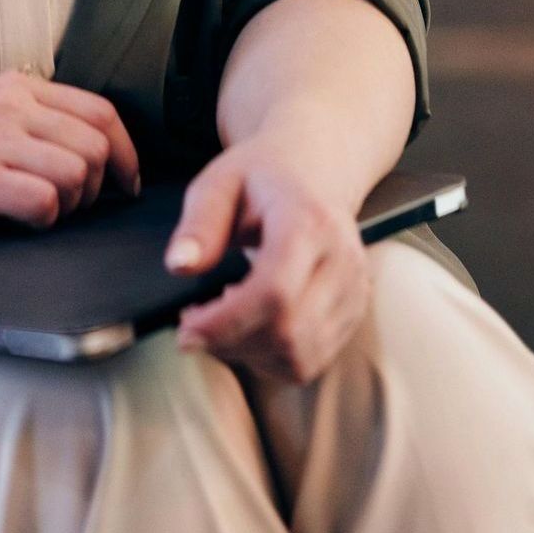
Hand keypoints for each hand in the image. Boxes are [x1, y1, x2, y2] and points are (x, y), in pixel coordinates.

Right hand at [0, 70, 141, 234]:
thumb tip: (95, 152)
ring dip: (73, 204)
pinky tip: (20, 220)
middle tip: (77, 208)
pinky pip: (46, 201)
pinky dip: (45, 219)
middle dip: (100, 186)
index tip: (126, 183)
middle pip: (96, 144)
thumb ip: (29, 120)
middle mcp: (9, 104)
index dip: (126, 152)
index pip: (100, 111)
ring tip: (44, 212)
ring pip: (78, 172)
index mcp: (15, 86)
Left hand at [163, 137, 369, 383]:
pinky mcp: (353, 314)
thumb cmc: (263, 176)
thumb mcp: (220, 182)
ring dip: (249, 354)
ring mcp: (354, 292)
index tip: (186, 326)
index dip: (227, 321)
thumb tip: (179, 265)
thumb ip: (198, 223)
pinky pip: (310, 362)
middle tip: (193, 325)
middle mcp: (342, 262)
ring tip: (220, 321)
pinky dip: (270, 358)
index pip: (274, 291)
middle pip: (289, 332)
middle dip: (231, 342)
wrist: (315, 170)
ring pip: (301, 357)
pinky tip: (248, 326)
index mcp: (309, 222)